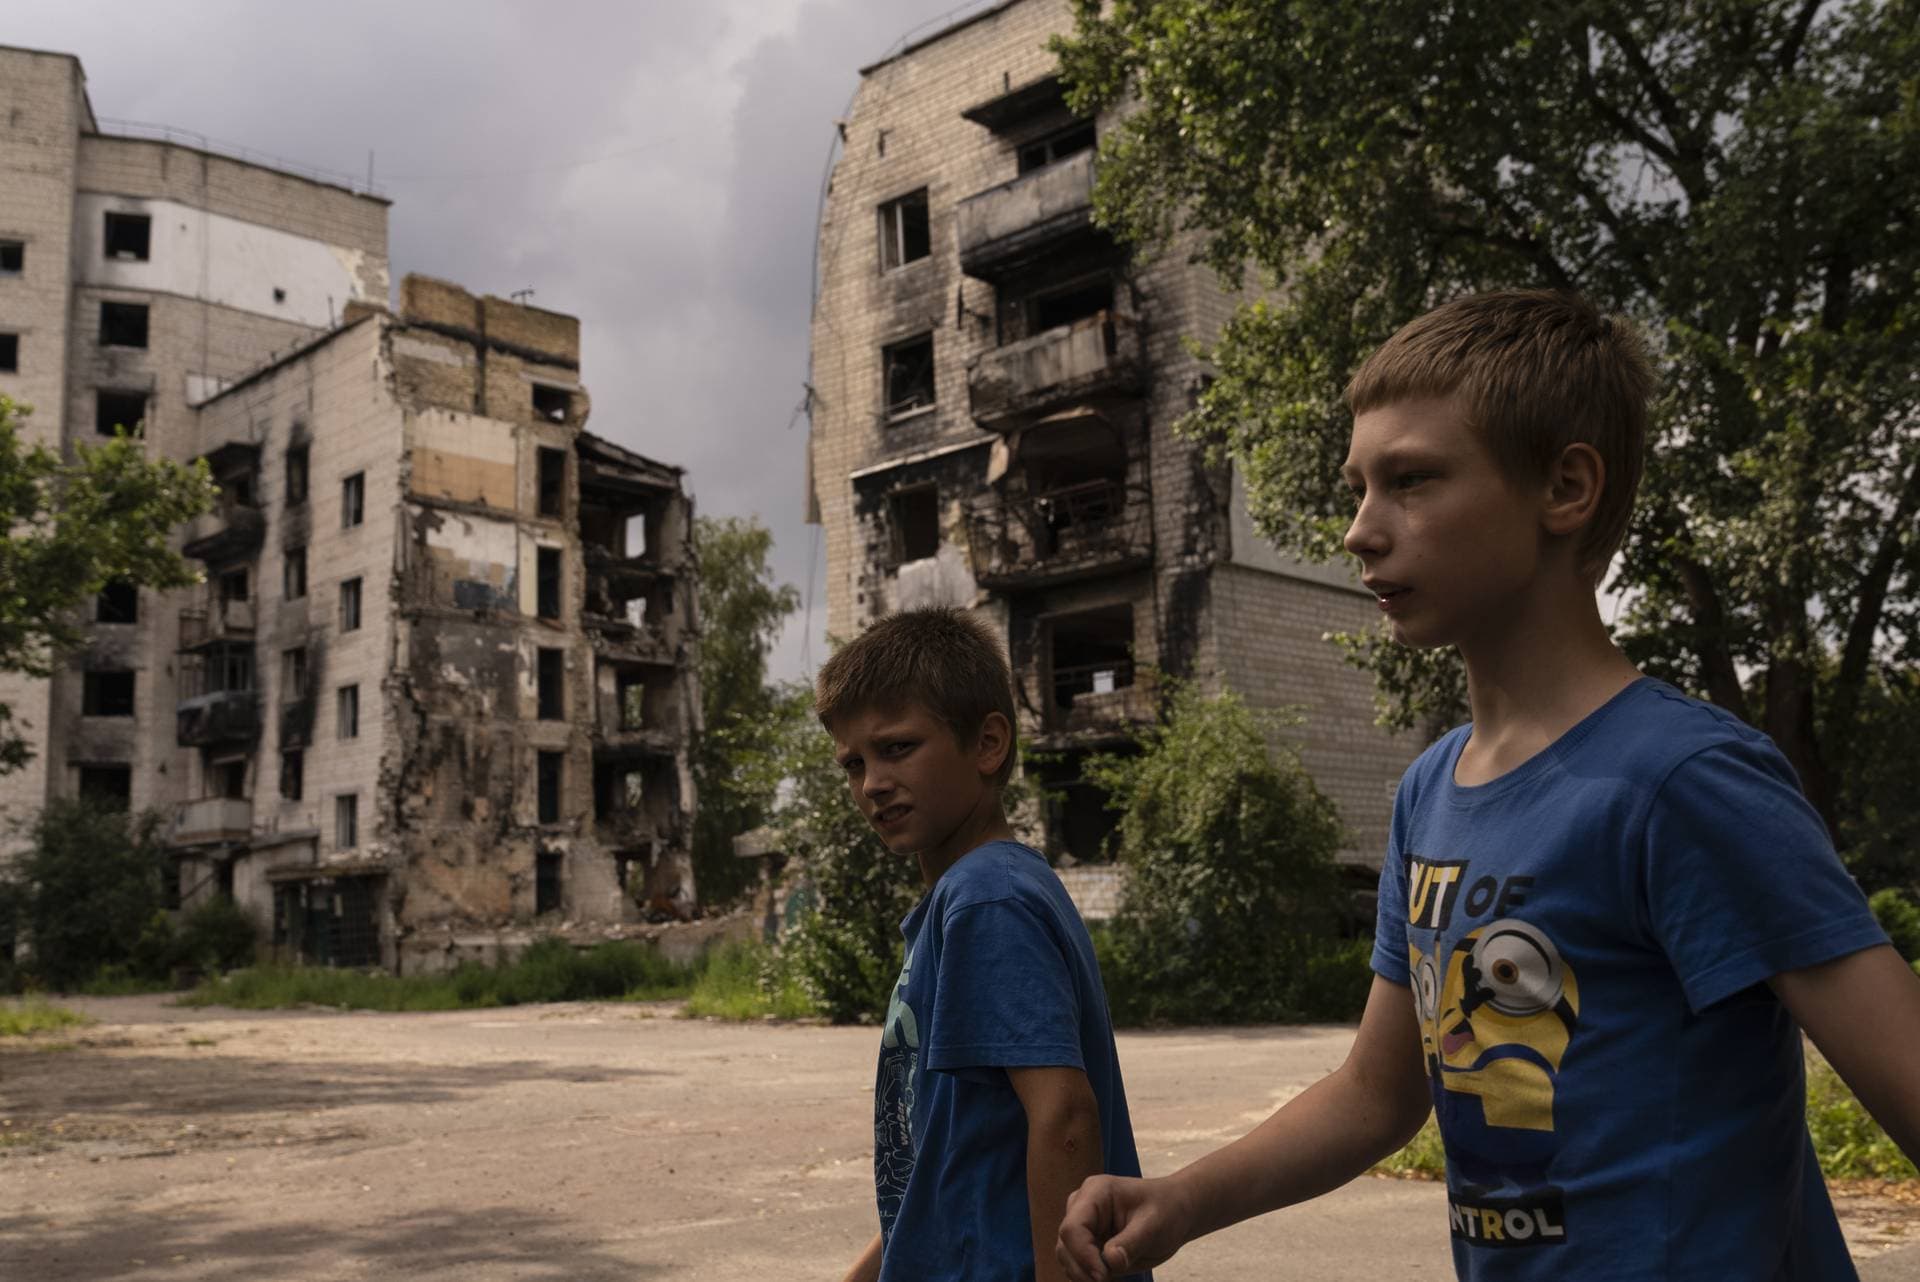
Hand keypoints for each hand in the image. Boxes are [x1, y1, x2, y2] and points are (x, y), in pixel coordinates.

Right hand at [1055, 1174, 1193, 1281]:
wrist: (1176, 1212)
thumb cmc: (1167, 1211)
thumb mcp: (1154, 1226)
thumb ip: (1130, 1243)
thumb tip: (1109, 1263)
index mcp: (1095, 1192)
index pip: (1073, 1228)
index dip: (1083, 1256)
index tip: (1104, 1276)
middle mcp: (1082, 1206)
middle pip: (1065, 1245)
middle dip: (1083, 1269)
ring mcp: (1083, 1224)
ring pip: (1067, 1257)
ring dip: (1085, 1275)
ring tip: (1114, 1280)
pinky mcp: (1088, 1242)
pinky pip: (1078, 1264)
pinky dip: (1089, 1276)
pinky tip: (1111, 1278)